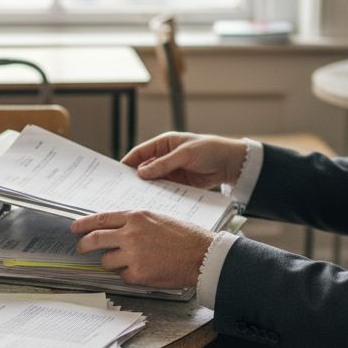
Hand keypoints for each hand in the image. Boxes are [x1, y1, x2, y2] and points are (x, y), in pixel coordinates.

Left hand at [71, 211, 214, 287]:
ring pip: (106, 261)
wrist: (202, 255)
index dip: (84, 224)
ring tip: (129, 262)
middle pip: (95, 239)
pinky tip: (144, 271)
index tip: (75, 228)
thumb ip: (136, 223)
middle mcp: (131, 234)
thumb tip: (116, 230)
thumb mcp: (158, 219)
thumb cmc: (185, 236)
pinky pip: (122, 276)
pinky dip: (129, 275)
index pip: (101, 219)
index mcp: (136, 217)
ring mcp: (133, 254)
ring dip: (112, 263)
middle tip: (81, 248)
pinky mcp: (138, 273)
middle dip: (84, 245)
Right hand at [121, 132, 246, 189]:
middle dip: (135, 179)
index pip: (140, 153)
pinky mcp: (179, 184)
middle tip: (123, 191)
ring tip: (136, 200)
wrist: (230, 163)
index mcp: (164, 144)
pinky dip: (159, 196)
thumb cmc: (209, 150)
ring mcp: (171, 171)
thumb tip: (141, 173)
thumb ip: (163, 164)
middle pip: (144, 169)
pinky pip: (165, 190)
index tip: (117, 175)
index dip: (127, 163)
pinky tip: (153, 203)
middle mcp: (164, 157)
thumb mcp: (185, 154)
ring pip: (153, 181)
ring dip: (147, 189)